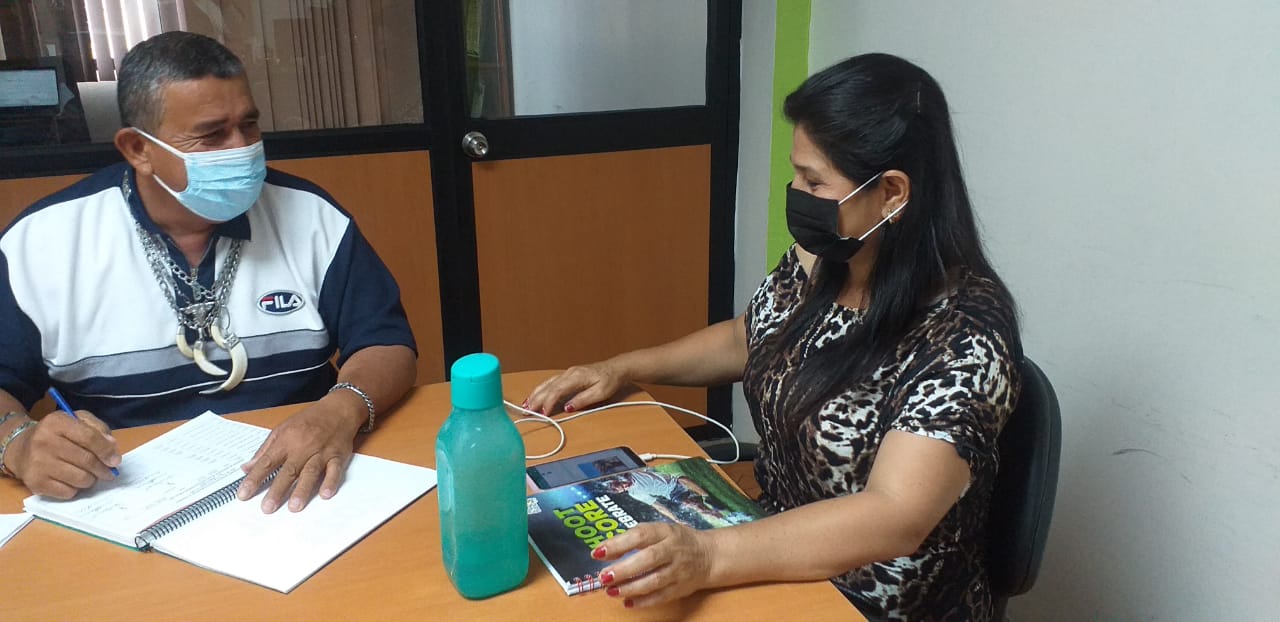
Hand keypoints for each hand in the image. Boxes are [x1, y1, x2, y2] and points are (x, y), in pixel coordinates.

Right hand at [6, 411, 119, 498]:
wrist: (21, 449)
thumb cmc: (57, 434)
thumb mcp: (76, 420)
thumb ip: (98, 429)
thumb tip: (112, 447)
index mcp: (57, 422)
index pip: (90, 437)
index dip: (107, 451)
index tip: (116, 460)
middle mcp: (44, 441)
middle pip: (87, 460)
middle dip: (103, 469)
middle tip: (108, 472)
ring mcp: (38, 463)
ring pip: (80, 479)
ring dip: (90, 479)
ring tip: (88, 474)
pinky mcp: (35, 483)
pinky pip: (68, 492)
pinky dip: (76, 489)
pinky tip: (72, 480)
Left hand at [236, 397, 361, 512]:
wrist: (337, 410)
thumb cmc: (308, 420)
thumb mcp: (282, 430)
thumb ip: (264, 450)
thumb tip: (246, 468)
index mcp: (286, 441)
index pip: (267, 462)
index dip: (255, 479)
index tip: (244, 494)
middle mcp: (303, 447)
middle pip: (289, 471)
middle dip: (277, 490)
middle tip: (267, 508)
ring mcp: (321, 452)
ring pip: (310, 472)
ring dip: (302, 490)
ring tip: (294, 507)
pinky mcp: (337, 456)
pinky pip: (334, 470)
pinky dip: (331, 481)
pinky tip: (325, 494)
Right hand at [524, 362, 627, 414]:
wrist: (616, 368)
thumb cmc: (610, 380)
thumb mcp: (601, 392)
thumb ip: (583, 399)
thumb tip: (567, 407)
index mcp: (576, 376)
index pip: (557, 390)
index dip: (549, 402)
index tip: (543, 413)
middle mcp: (569, 373)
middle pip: (548, 387)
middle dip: (536, 399)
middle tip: (527, 411)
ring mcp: (567, 373)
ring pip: (547, 383)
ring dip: (536, 394)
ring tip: (526, 405)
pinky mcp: (567, 375)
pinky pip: (550, 382)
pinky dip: (541, 389)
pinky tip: (535, 395)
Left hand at [594, 522, 716, 607]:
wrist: (709, 556)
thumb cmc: (676, 541)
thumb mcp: (658, 532)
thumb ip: (632, 539)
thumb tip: (604, 552)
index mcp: (665, 532)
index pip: (641, 535)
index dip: (618, 544)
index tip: (598, 553)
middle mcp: (673, 550)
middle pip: (649, 559)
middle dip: (624, 569)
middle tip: (604, 577)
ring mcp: (679, 570)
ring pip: (654, 581)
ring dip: (631, 588)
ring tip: (612, 591)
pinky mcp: (681, 588)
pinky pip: (662, 597)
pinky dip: (644, 601)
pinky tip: (628, 603)